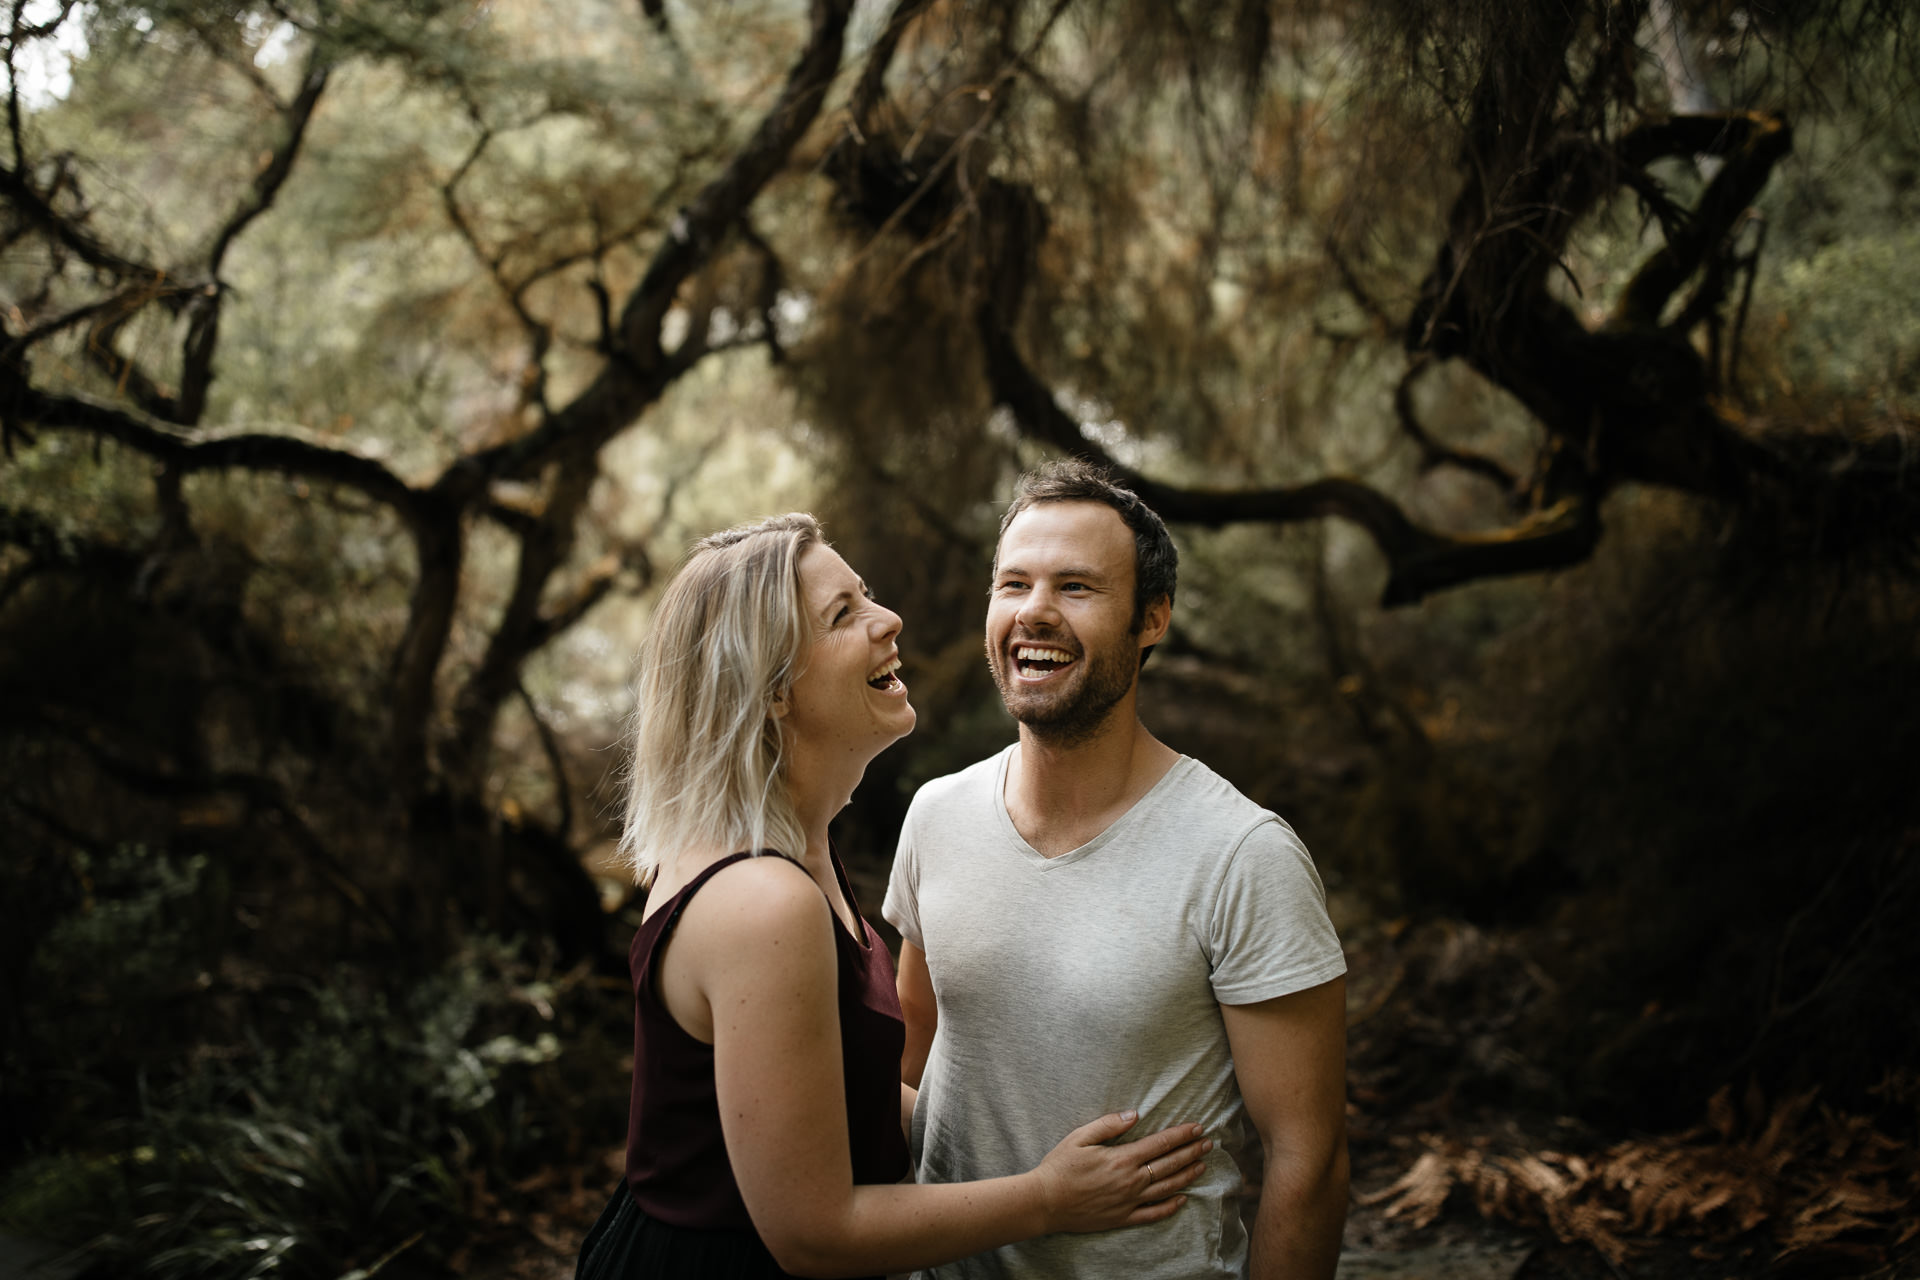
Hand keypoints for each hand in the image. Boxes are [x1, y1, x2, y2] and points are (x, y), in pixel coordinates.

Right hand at [1032, 1111, 1210, 1233]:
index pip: (1160, 1143)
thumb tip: (1135, 1114)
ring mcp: (1129, 1201)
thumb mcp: (1080, 1137)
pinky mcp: (1123, 1218)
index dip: (1181, 1134)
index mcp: (1122, 1158)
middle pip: (1169, 1164)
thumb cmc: (1059, 1166)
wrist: (1045, 1202)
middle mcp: (1130, 1181)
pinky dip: (1170, 1207)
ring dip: (1186, 1176)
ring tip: (1201, 1166)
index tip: (1197, 1127)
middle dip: (1191, 1152)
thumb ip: (1109, 1124)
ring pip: (1166, 1188)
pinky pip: (1153, 1214)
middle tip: (1208, 1143)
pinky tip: (1182, 1200)